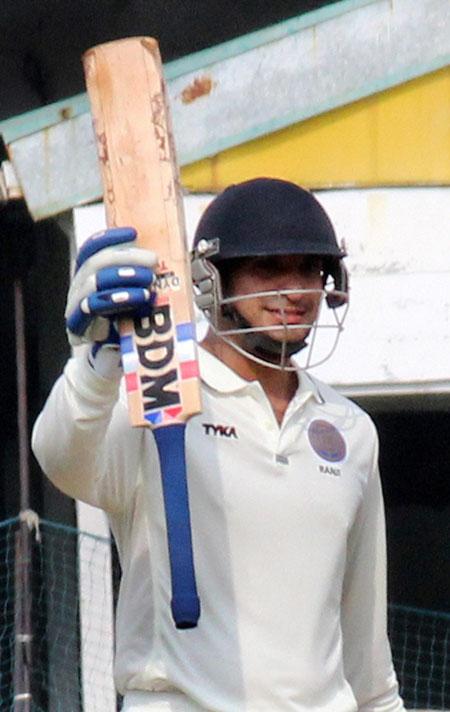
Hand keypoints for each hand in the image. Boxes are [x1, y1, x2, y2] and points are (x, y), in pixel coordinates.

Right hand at [66, 226, 156, 347]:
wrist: (111, 358)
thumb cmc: (123, 323)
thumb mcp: (133, 296)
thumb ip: (139, 278)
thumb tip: (162, 259)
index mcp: (88, 276)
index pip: (92, 249)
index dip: (109, 238)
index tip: (133, 232)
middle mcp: (78, 287)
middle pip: (95, 263)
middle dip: (126, 257)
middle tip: (153, 260)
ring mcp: (75, 306)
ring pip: (93, 282)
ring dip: (124, 277)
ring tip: (149, 281)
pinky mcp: (77, 326)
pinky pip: (92, 307)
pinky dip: (115, 299)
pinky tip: (137, 298)